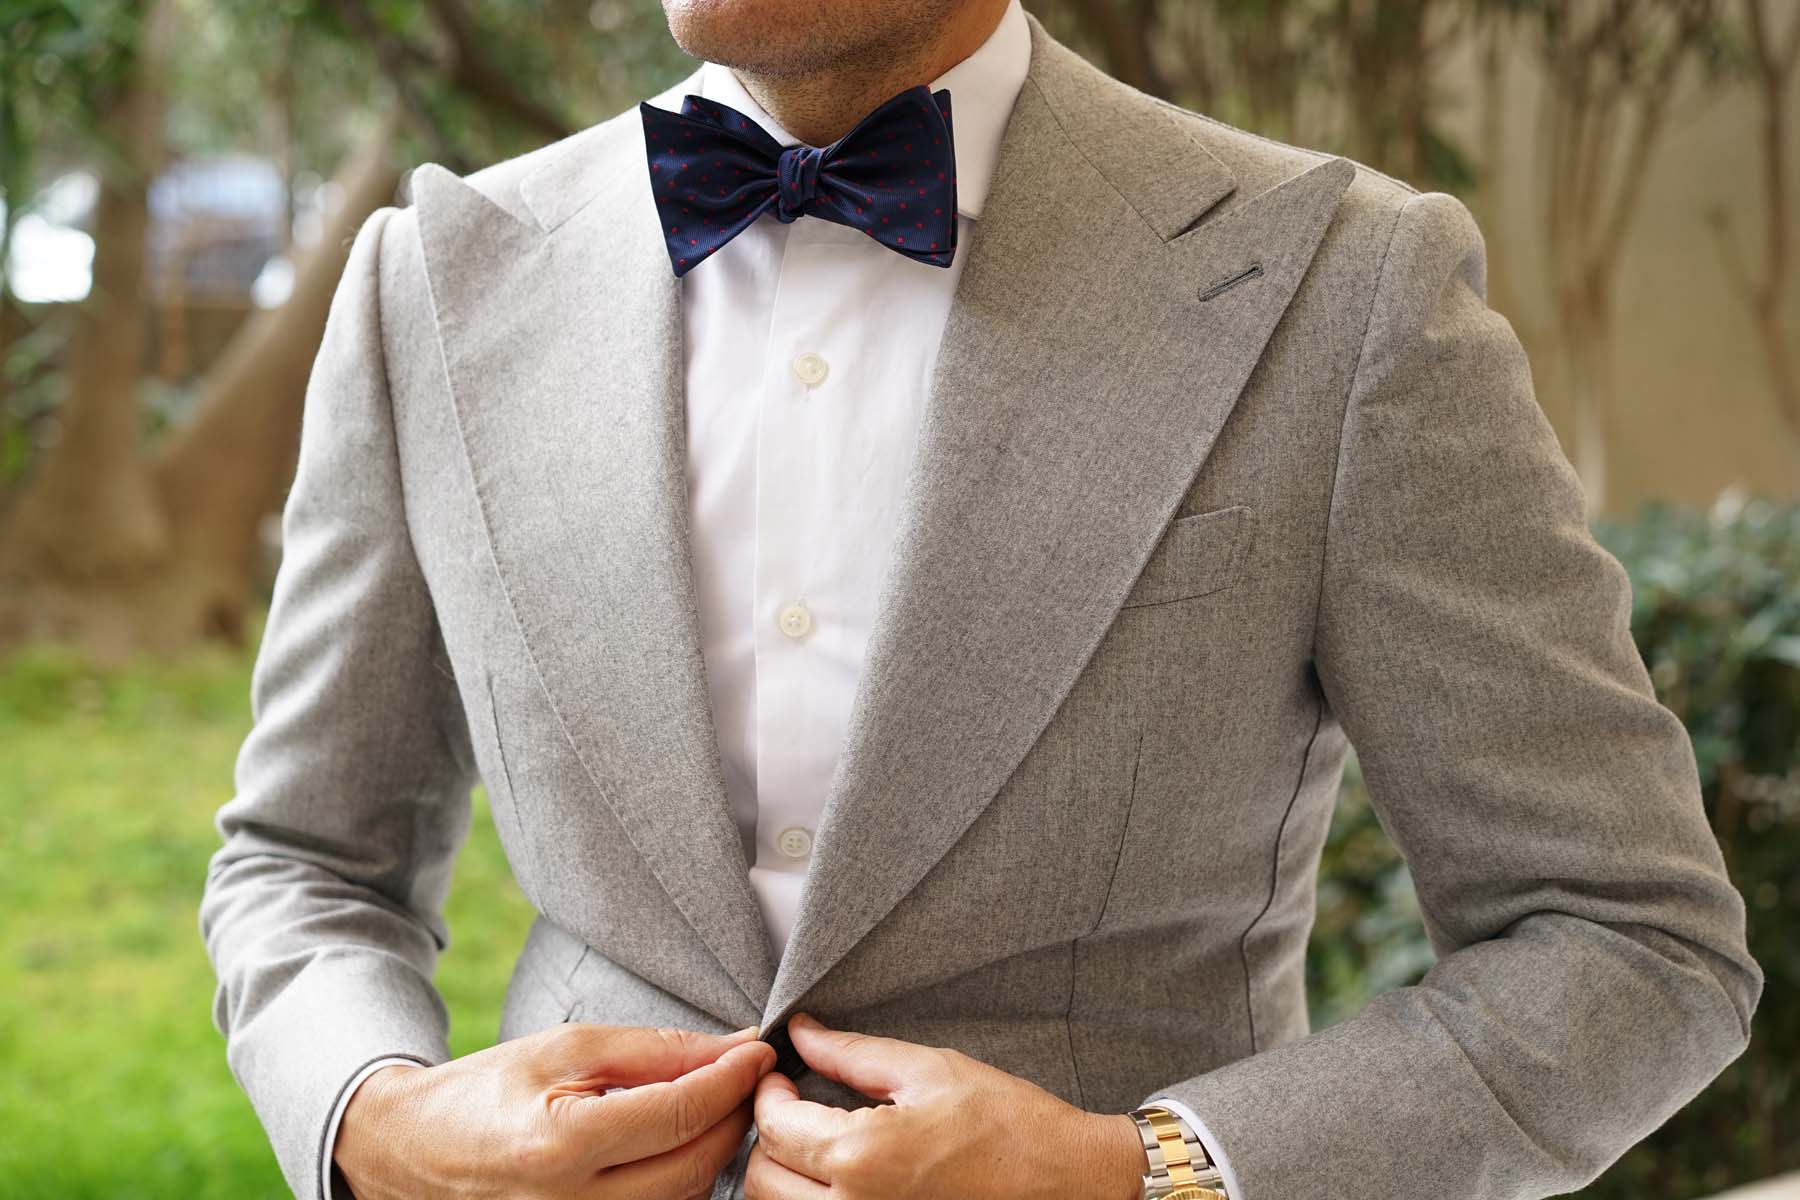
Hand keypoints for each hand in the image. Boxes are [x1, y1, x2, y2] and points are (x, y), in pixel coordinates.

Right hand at [334, 1021, 774, 1198]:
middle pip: (694, 1165)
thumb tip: (730, 1047)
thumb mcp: (566, 1047)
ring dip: (713, 1150)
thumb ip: (654, 1051)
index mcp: (560, 1145)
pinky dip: (683, 1181)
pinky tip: (680, 1145)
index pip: (679, 1114)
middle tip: (744, 1075)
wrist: (416, 1150)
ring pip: (686, 1198)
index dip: (731, 1078)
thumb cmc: (489, 1090)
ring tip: (711, 1105)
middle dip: (732, 1115)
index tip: (758, 1050)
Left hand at [745, 1012, 1145, 1199]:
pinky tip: (836, 1174)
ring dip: (784, 1174)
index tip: (781, 1075)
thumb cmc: (1006, 1123)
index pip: (774, 1126)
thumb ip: (851, 1053)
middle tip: (795, 1106)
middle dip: (770, 1136)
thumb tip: (801, 1033)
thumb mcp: (927, 1069)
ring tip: (812, 1140)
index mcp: (862, 1155)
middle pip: (763, 1178)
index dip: (768, 1092)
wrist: (1062, 1180)